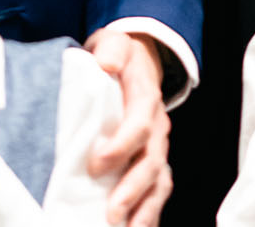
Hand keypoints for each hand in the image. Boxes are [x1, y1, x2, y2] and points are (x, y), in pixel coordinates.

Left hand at [83, 28, 169, 226]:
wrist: (138, 64)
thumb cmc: (120, 58)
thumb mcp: (115, 44)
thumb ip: (111, 50)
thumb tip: (105, 63)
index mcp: (145, 99)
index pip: (139, 126)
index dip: (121, 147)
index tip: (96, 164)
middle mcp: (156, 128)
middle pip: (152, 162)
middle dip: (133, 190)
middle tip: (112, 213)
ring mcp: (157, 148)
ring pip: (158, 183)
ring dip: (144, 210)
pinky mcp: (152, 163)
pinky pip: (156, 192)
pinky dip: (147, 214)